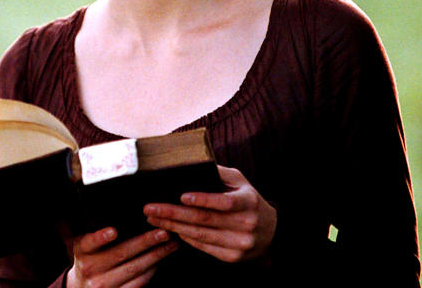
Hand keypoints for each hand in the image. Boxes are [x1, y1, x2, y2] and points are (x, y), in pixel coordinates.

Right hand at [66, 227, 178, 287]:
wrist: (84, 287)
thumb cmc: (90, 258)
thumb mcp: (87, 246)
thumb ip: (99, 234)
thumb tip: (130, 215)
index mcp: (82, 252)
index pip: (89, 243)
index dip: (100, 238)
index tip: (113, 231)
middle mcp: (90, 269)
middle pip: (120, 254)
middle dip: (145, 242)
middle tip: (163, 232)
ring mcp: (103, 284)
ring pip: (134, 269)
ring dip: (156, 255)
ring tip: (171, 243)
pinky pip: (139, 282)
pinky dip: (152, 270)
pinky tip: (162, 259)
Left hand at [143, 165, 276, 262]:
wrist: (270, 231)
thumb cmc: (248, 200)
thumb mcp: (240, 182)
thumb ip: (218, 173)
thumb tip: (190, 165)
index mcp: (249, 202)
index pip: (224, 202)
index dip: (203, 200)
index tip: (181, 196)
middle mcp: (246, 224)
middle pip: (205, 220)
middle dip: (174, 214)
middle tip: (151, 208)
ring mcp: (240, 243)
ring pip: (200, 236)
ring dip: (173, 227)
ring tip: (153, 219)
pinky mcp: (232, 257)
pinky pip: (203, 248)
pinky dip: (185, 238)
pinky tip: (170, 230)